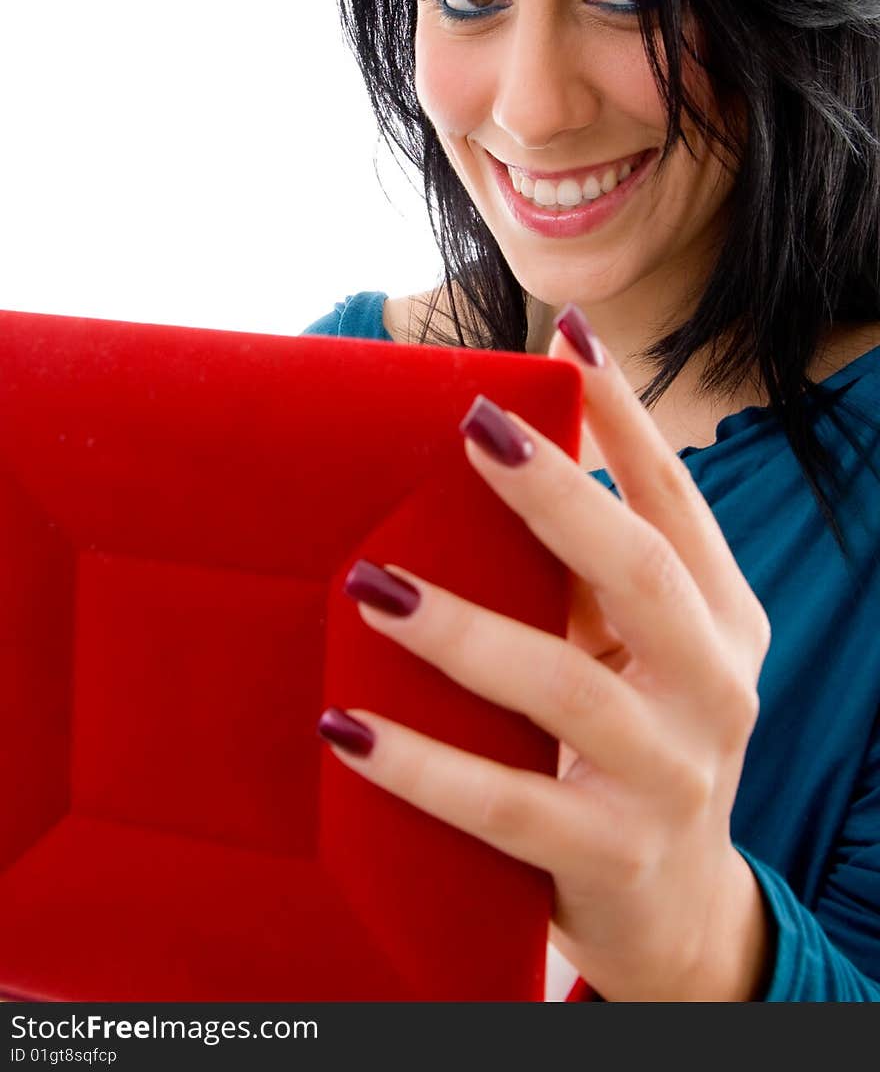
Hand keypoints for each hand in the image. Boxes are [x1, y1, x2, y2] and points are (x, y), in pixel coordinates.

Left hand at [317, 303, 772, 1000]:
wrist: (675, 914)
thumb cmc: (636, 747)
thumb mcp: (639, 658)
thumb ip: (586, 581)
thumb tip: (488, 465)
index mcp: (724, 619)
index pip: (677, 501)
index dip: (627, 418)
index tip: (572, 339)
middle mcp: (715, 687)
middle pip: (641, 572)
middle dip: (557, 494)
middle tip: (474, 429)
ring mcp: (672, 775)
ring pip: (567, 686)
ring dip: (463, 629)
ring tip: (372, 585)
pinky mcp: (612, 854)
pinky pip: (506, 802)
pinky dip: (422, 764)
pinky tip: (348, 728)